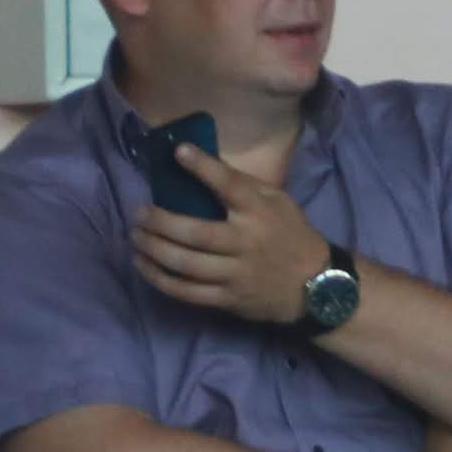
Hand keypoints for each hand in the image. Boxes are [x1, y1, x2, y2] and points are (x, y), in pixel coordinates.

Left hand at [128, 148, 331, 327]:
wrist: (316, 286)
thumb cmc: (289, 235)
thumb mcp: (277, 201)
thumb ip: (242, 186)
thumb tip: (201, 163)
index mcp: (260, 212)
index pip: (230, 185)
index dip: (203, 167)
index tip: (178, 152)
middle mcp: (247, 242)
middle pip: (196, 233)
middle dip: (161, 221)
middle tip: (139, 213)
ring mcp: (236, 274)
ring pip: (187, 264)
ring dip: (154, 250)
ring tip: (135, 237)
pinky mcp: (228, 299)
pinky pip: (187, 292)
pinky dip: (161, 279)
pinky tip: (144, 265)